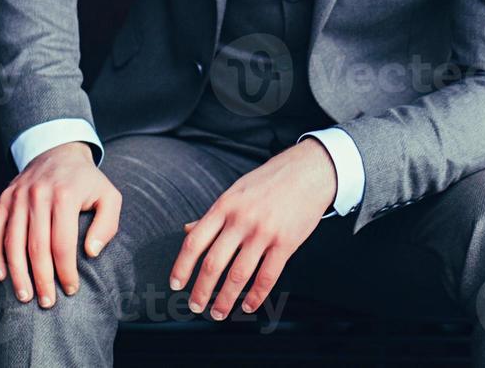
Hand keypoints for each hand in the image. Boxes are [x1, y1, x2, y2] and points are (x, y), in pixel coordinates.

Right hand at [0, 142, 119, 307]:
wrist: (59, 150)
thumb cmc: (86, 181)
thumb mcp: (109, 196)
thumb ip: (107, 224)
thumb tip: (92, 253)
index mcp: (65, 195)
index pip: (63, 243)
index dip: (66, 271)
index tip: (70, 289)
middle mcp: (39, 195)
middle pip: (37, 247)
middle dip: (42, 279)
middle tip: (47, 302)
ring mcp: (18, 197)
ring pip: (13, 242)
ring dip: (17, 273)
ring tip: (24, 296)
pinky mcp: (4, 199)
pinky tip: (0, 275)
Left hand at [169, 137, 336, 319]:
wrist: (309, 171)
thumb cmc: (269, 181)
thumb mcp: (236, 192)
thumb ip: (213, 214)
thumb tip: (187, 231)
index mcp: (224, 206)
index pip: (195, 242)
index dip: (181, 267)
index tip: (175, 285)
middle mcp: (241, 220)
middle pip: (214, 263)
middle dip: (201, 291)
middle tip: (196, 306)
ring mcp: (264, 232)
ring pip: (239, 275)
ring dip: (225, 299)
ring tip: (218, 312)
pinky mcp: (286, 242)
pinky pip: (267, 276)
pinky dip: (256, 296)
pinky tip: (248, 305)